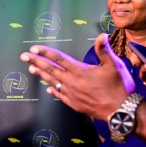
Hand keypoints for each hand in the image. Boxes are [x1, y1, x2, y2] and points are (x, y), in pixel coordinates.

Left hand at [21, 34, 135, 120]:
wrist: (121, 110)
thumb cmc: (119, 86)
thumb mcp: (114, 65)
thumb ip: (104, 50)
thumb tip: (101, 35)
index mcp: (80, 71)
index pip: (59, 59)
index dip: (46, 52)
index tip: (34, 48)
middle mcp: (72, 82)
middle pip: (51, 70)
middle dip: (36, 62)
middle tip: (24, 56)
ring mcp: (72, 94)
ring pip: (53, 82)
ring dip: (41, 75)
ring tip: (31, 68)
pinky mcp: (75, 104)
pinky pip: (60, 96)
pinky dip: (53, 90)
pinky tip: (48, 88)